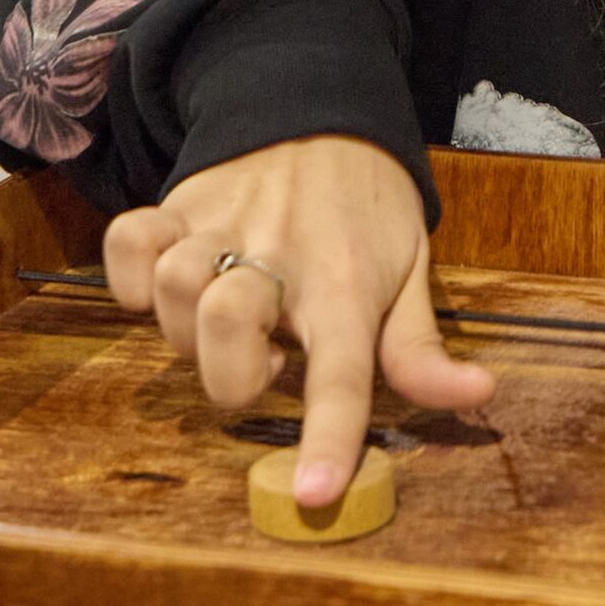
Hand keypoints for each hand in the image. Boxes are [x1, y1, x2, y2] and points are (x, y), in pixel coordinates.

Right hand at [103, 135, 492, 508]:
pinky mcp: (178, 201)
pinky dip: (132, 274)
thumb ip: (421, 349)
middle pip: (224, 329)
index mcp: (348, 284)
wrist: (325, 111)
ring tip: (230, 314)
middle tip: (264, 355)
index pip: (344, 372)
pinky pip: (128, 243)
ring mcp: (222, 223)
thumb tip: (476, 397)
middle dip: (232, 373)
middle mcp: (281, 253)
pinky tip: (170, 282)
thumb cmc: (368, 209)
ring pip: (174, 291)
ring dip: (189, 328)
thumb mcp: (411, 270)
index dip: (329, 435)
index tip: (313, 494)